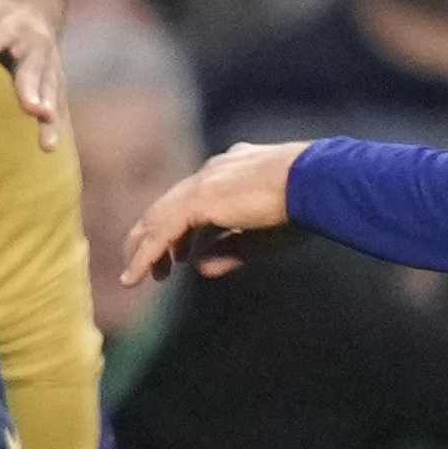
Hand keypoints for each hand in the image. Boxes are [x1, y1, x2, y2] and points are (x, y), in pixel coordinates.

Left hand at [114, 141, 307, 284]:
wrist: (313, 181)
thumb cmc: (301, 206)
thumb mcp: (262, 236)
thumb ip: (230, 250)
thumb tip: (198, 267)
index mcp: (229, 171)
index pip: (193, 200)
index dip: (181, 230)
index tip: (179, 256)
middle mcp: (211, 172)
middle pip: (167, 206)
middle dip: (153, 238)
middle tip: (149, 268)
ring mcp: (203, 182)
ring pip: (158, 218)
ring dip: (143, 249)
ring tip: (133, 277)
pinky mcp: (199, 199)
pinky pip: (162, 232)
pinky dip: (146, 255)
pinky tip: (137, 276)